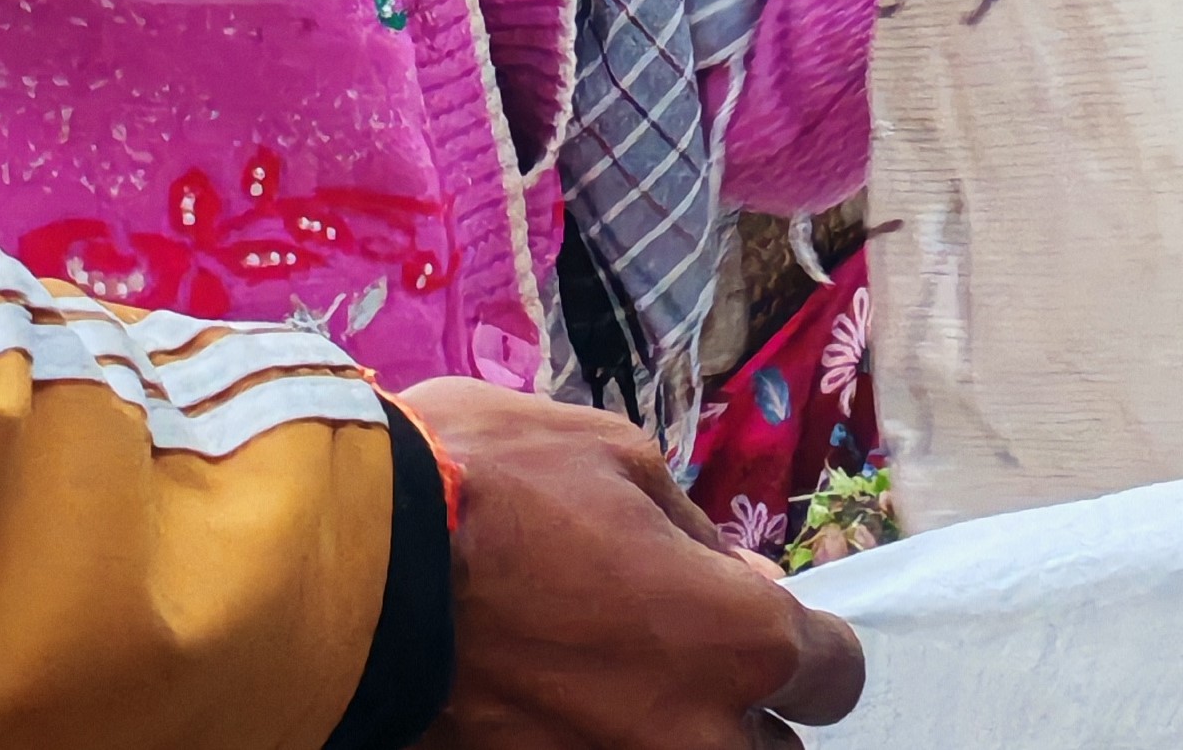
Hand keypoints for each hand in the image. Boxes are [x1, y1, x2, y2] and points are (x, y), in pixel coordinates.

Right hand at [405, 378, 863, 749]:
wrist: (350, 565)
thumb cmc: (493, 484)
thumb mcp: (620, 460)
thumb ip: (696, 536)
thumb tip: (741, 576)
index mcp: (735, 639)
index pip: (832, 674)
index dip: (810, 639)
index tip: (769, 616)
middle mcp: (691, 736)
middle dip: (747, 708)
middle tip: (696, 657)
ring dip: (679, 730)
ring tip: (623, 679)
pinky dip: (595, 740)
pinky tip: (562, 698)